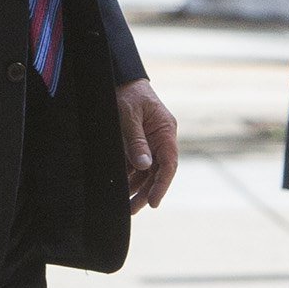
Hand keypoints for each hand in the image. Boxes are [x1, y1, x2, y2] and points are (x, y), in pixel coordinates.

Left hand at [118, 79, 178, 209]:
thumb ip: (136, 141)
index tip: (153, 202)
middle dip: (146, 192)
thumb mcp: (128, 116)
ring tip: (125, 204)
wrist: (119, 77)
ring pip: (146, 170)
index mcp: (165, 130)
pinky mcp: (138, 141)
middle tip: (132, 210)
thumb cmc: (126, 93)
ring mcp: (150, 140)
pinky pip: (136, 163)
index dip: (162, 185)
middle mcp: (161, 138)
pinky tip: (120, 187)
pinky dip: (129, 176)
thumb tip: (144, 166)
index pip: (169, 163)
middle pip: (157, 171)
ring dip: (136, 187)